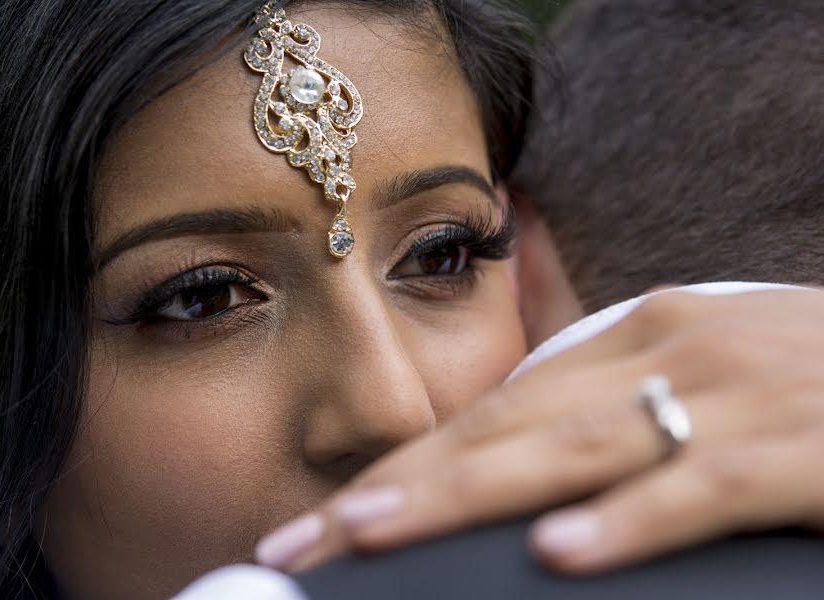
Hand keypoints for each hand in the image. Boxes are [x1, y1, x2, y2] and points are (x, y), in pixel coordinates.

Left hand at [255, 289, 823, 573]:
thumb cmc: (813, 390)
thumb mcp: (705, 389)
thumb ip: (619, 418)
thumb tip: (528, 487)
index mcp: (641, 336)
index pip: (498, 405)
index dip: (408, 460)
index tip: (331, 513)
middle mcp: (672, 349)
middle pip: (508, 424)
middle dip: (398, 484)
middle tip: (306, 536)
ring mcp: (736, 390)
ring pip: (576, 447)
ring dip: (464, 494)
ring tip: (370, 536)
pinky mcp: (806, 445)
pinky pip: (703, 485)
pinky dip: (629, 520)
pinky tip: (559, 554)